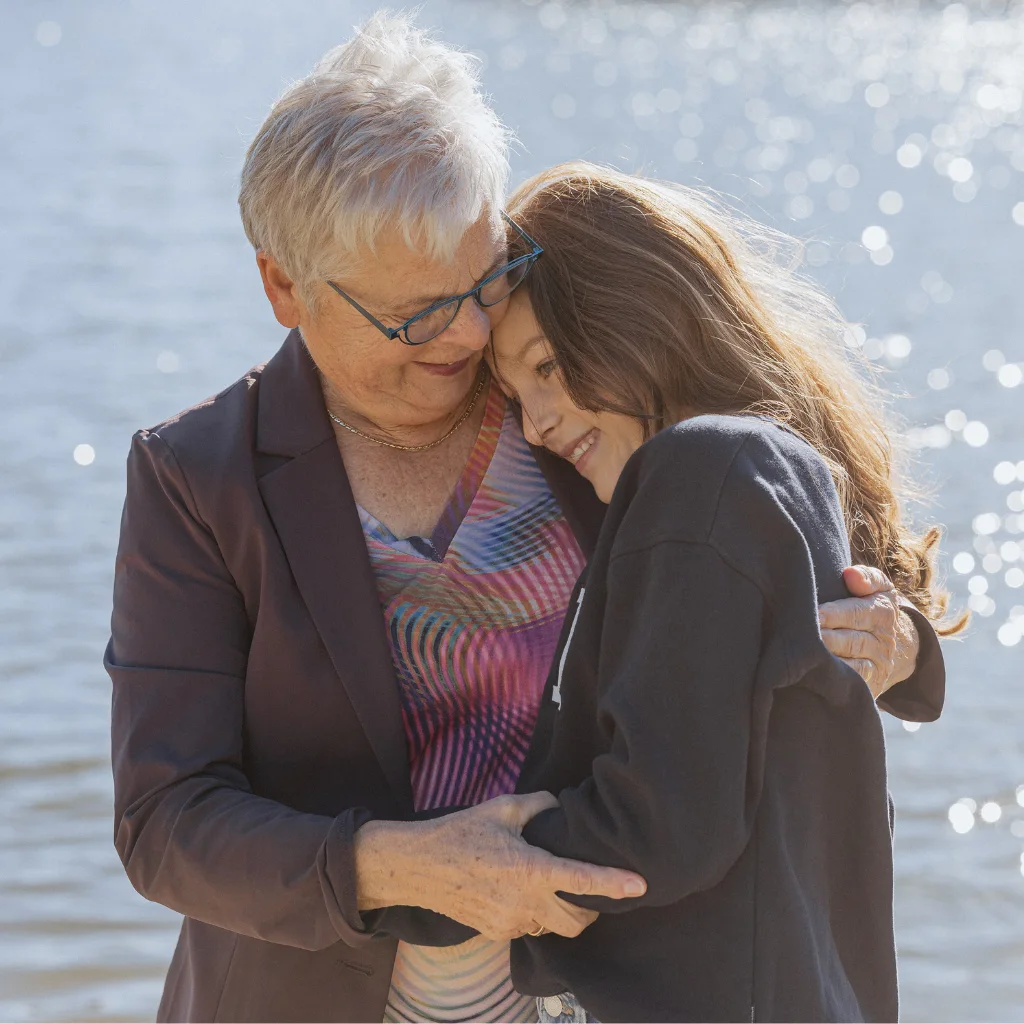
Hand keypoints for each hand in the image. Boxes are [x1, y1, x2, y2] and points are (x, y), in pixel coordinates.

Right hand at [354, 792, 646, 940]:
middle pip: (578, 921)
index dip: (615, 883)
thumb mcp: (502, 808)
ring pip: (554, 926)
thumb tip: (560, 805)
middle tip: (588, 889)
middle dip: (591, 909)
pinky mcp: (498, 933)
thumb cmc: (460, 832)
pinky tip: (519, 892)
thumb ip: (539, 805)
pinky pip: (530, 927)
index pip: (582, 880)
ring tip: (547, 885)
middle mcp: (525, 902)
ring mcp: (511, 922)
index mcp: (530, 868)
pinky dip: (535, 913)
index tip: (640, 886)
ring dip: (561, 911)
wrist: (419, 866)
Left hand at [818, 565, 919, 698]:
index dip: (834, 614)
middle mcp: (884, 641)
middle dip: (826, 639)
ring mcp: (879, 666)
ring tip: (806, 656)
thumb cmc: (868, 606)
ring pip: (853, 667)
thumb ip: (867, 577)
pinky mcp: (873, 686)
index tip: (814, 614)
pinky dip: (836, 681)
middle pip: (852, 641)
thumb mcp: (878, 586)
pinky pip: (854, 685)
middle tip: (801, 636)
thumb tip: (851, 575)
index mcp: (883, 612)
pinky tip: (815, 676)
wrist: (891, 643)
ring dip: (829, 662)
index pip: (857, 612)